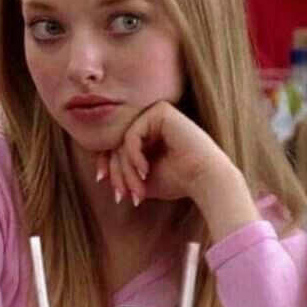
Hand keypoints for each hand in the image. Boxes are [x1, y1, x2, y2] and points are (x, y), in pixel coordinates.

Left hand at [96, 101, 259, 240]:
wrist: (205, 179)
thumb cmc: (178, 181)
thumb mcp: (141, 179)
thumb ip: (123, 173)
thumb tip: (101, 175)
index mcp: (149, 133)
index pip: (117, 145)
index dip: (108, 165)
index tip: (106, 184)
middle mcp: (151, 120)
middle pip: (117, 144)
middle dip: (118, 173)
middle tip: (123, 195)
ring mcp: (156, 113)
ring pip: (122, 141)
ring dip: (125, 169)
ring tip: (137, 188)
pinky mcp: (160, 111)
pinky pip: (132, 134)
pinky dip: (133, 155)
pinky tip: (145, 170)